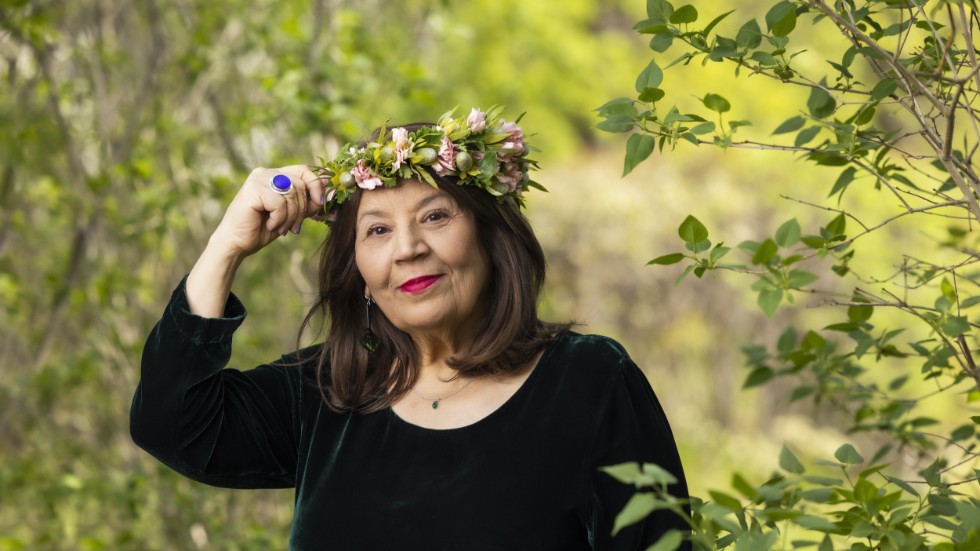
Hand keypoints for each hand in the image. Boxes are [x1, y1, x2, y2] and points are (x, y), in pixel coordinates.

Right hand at [209, 165, 328, 257]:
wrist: (237, 243)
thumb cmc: (263, 229)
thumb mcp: (292, 215)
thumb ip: (308, 202)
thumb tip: (330, 190)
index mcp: (275, 175)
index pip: (304, 170)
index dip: (316, 186)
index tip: (320, 204)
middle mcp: (265, 172)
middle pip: (300, 184)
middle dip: (302, 210)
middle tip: (293, 228)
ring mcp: (258, 179)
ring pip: (292, 194)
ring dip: (290, 217)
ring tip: (279, 228)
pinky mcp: (252, 189)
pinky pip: (280, 203)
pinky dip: (279, 219)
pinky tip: (269, 225)